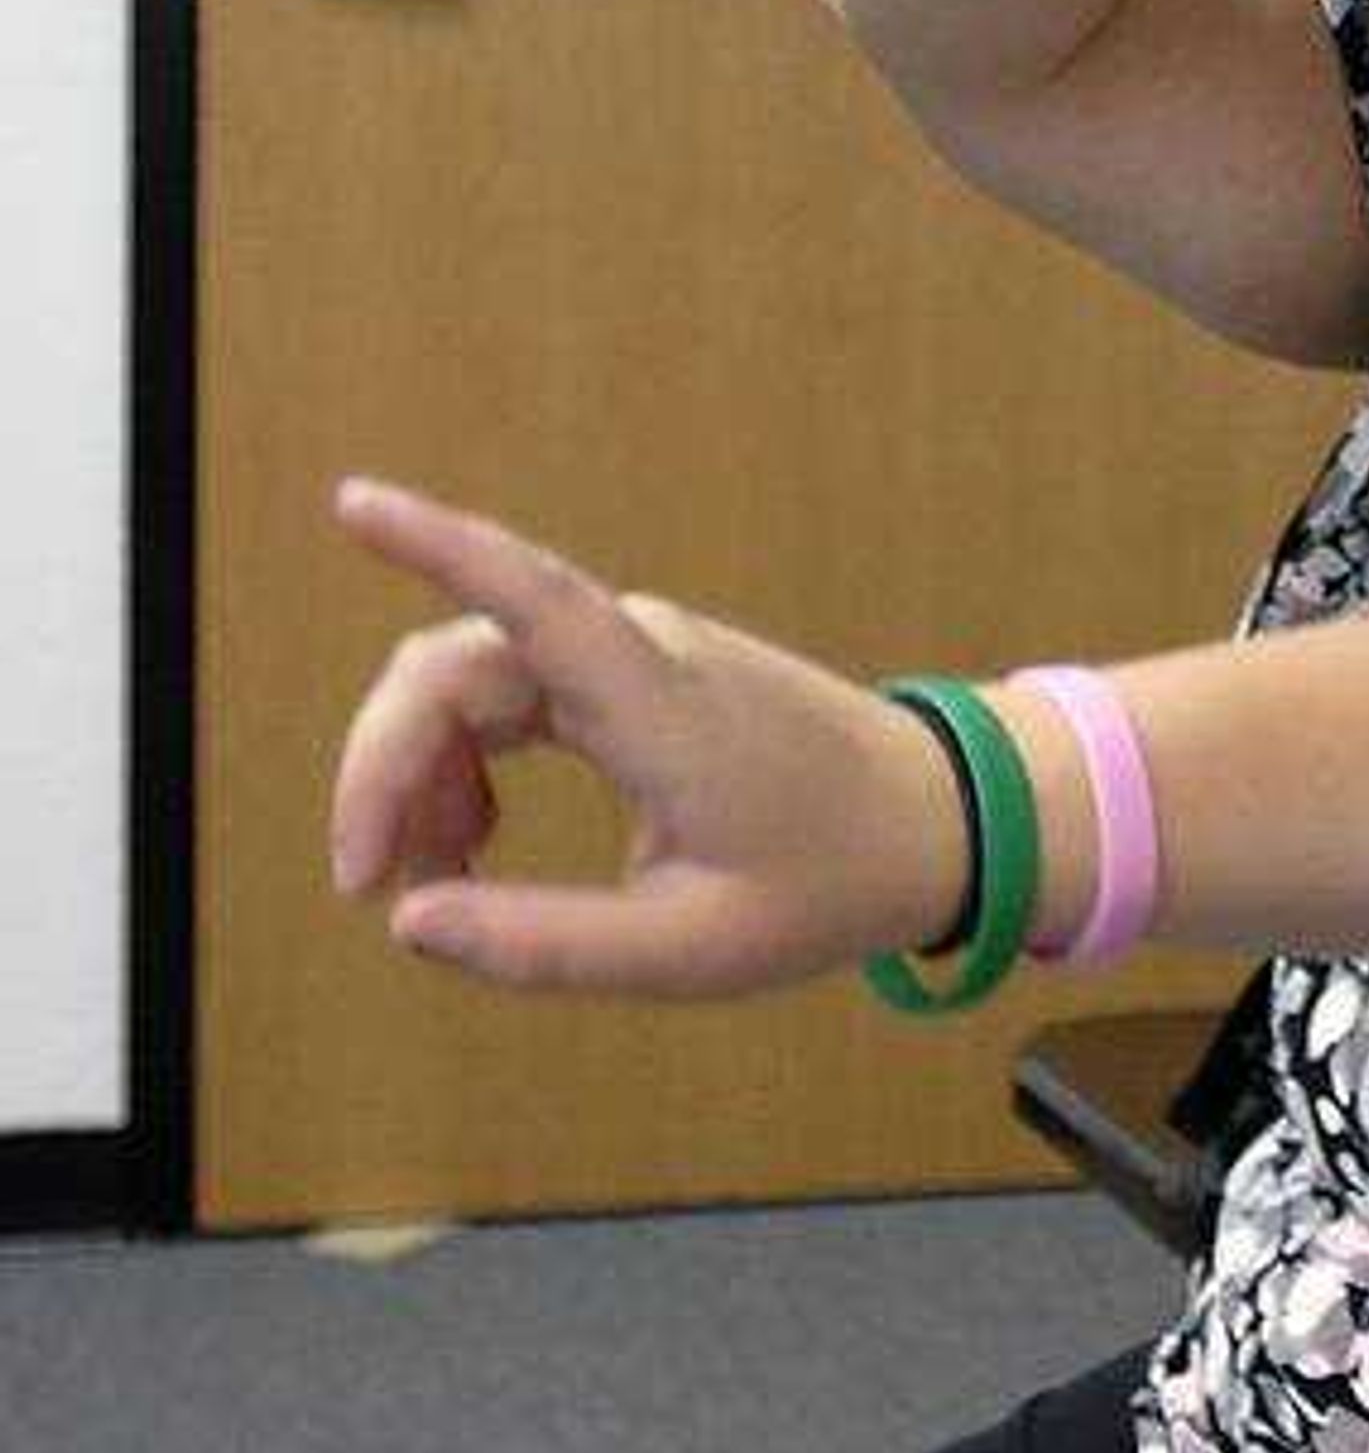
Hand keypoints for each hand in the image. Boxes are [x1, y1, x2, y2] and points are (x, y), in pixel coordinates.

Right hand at [324, 477, 959, 996]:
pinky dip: (469, 766)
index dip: (438, 545)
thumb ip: (546, 944)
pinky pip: (512, 696)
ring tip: (435, 884)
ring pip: (472, 684)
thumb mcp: (691, 950)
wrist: (933, 822)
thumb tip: (409, 924)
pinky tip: (476, 845)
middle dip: (385, 768)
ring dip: (424, 775)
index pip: (534, 601)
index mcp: (664, 705)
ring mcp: (640, 655)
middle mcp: (643, 654)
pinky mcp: (637, 675)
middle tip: (366, 886)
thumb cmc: (828, 884)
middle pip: (456, 670)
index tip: (352, 502)